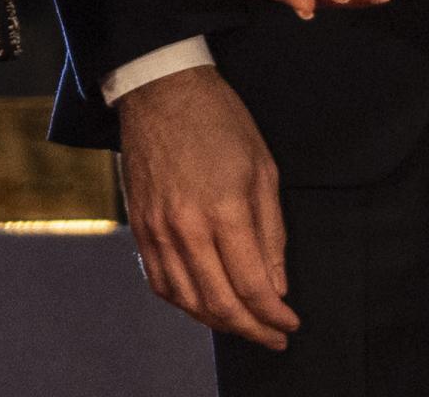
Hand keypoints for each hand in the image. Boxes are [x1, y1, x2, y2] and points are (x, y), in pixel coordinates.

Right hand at [118, 66, 298, 348]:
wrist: (160, 90)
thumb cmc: (219, 121)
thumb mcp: (263, 169)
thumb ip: (271, 232)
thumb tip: (276, 285)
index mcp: (225, 210)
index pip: (253, 285)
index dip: (274, 315)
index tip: (290, 323)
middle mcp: (186, 228)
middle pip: (220, 303)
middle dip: (251, 329)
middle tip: (272, 337)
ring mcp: (157, 230)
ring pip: (187, 300)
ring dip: (218, 322)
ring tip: (243, 325)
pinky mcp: (139, 227)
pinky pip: (159, 282)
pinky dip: (184, 303)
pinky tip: (203, 305)